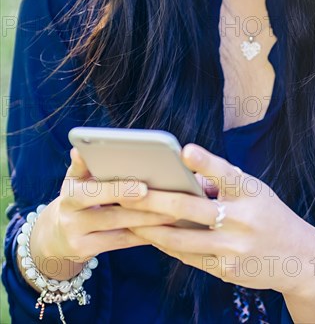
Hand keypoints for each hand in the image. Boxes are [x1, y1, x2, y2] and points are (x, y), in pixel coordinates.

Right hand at [27, 148, 175, 280]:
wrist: (55, 234)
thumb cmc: (76, 198)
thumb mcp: (73, 180)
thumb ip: (82, 166)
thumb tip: (79, 148)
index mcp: (69, 194)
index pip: (94, 191)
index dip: (118, 189)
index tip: (143, 187)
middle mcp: (70, 217)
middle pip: (110, 214)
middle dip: (142, 208)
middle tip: (168, 200)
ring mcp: (77, 237)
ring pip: (119, 229)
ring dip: (148, 221)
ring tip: (173, 213)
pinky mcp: (86, 251)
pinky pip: (120, 242)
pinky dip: (142, 235)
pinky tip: (162, 228)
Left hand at [128, 144, 314, 295]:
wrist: (301, 259)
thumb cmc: (268, 214)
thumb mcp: (254, 190)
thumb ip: (221, 180)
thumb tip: (182, 175)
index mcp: (250, 192)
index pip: (226, 173)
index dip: (205, 161)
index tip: (185, 151)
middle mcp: (242, 219)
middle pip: (190, 208)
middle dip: (153, 200)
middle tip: (125, 192)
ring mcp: (234, 248)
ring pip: (182, 239)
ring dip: (151, 229)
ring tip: (127, 219)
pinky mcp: (227, 270)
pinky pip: (189, 257)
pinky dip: (167, 246)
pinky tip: (150, 237)